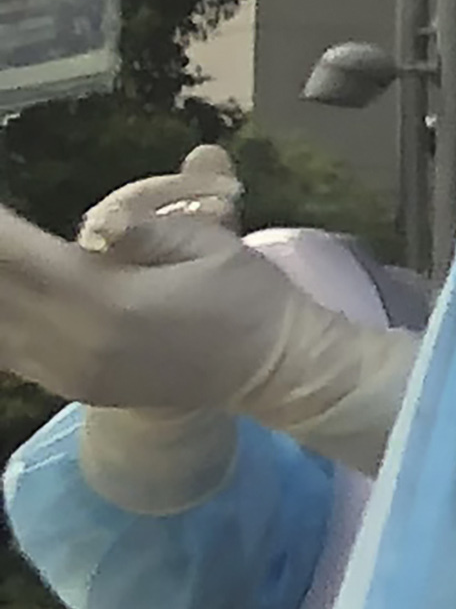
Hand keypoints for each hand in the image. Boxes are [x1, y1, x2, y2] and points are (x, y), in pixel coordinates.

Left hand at [0, 146, 412, 479]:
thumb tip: (98, 223)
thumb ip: (143, 229)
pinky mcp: (69, 386)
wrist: (275, 371)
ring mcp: (68, 373)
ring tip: (4, 258)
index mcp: (109, 303)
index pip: (17, 257)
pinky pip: (9, 351)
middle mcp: (76, 344)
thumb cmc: (249, 298)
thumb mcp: (211, 246)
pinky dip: (4, 320)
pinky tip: (9, 297)